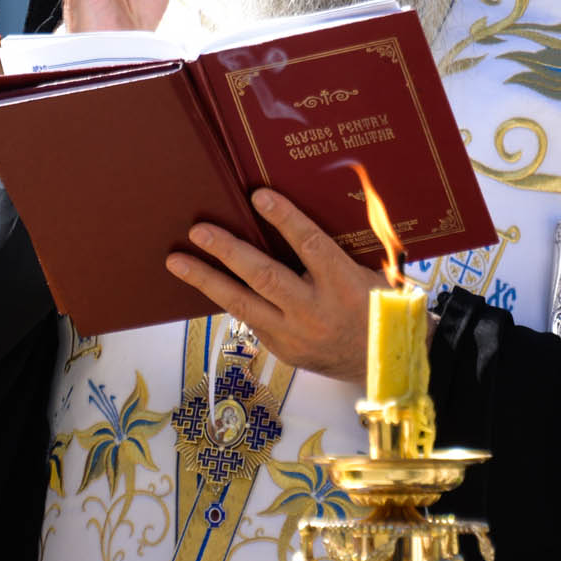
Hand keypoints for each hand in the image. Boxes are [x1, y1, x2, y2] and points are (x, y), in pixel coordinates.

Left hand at [166, 189, 384, 386]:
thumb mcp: (369, 274)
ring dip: (207, 280)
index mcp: (344, 285)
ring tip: (177, 261)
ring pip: (243, 304)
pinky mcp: (282, 351)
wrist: (382, 364)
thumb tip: (297, 214)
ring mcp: (295, 335)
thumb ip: (337, 250)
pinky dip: (226, 298)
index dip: (284, 219)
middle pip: (265, 276)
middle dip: (228, 251)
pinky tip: (204, 282)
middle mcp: (316, 312)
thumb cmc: (377, 307)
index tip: (258, 196)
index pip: (310, 246)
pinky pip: (249, 319)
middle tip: (199, 231)